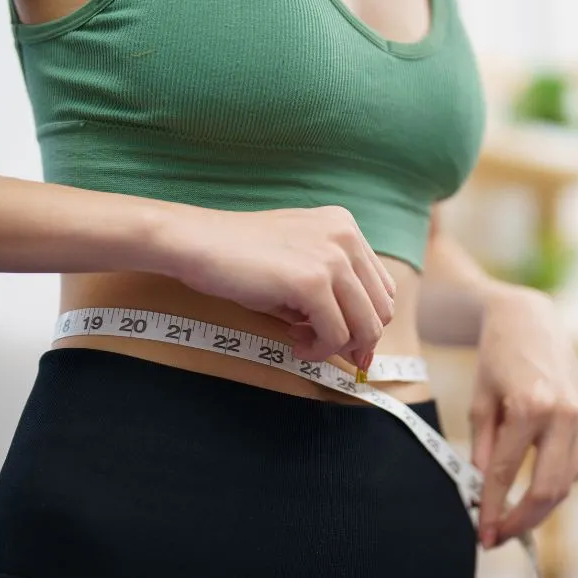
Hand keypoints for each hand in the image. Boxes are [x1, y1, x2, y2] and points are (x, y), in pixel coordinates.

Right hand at [151, 205, 395, 368]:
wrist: (196, 243)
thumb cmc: (239, 258)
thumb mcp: (297, 266)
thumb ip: (332, 296)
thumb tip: (361, 349)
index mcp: (345, 226)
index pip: (381, 287)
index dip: (367, 322)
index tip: (344, 343)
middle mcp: (346, 236)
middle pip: (380, 310)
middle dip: (357, 340)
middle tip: (322, 348)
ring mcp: (332, 257)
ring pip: (365, 327)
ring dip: (335, 347)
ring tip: (302, 343)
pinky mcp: (313, 281)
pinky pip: (336, 335)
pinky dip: (318, 350)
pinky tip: (294, 344)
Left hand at [470, 286, 577, 548]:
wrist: (530, 320)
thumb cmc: (497, 358)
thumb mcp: (479, 401)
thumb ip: (482, 448)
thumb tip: (483, 492)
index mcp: (529, 406)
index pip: (507, 473)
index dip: (493, 509)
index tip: (481, 534)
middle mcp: (562, 414)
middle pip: (547, 489)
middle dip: (521, 522)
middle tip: (497, 539)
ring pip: (566, 483)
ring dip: (540, 511)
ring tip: (511, 524)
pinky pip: (574, 466)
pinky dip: (554, 488)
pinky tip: (531, 497)